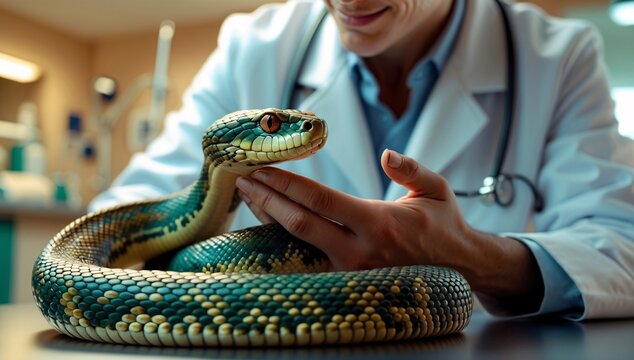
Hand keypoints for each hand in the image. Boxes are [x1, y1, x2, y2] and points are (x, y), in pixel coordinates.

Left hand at [235, 149, 541, 300]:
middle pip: (299, 223)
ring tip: (249, 197)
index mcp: (378, 223)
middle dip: (266, 199)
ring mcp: (350, 271)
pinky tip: (270, 222)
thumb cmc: (444, 226)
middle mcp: (360, 250)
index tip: (262, 167)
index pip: (321, 200)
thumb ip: (411, 169)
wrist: (457, 270)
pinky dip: (285, 238)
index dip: (287, 183)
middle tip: (242, 179)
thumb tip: (386, 154)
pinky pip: (307, 257)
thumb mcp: (436, 190)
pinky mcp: (347, 281)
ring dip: (270, 219)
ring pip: (298, 243)